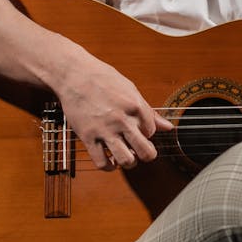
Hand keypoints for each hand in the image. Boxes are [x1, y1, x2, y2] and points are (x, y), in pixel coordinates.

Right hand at [56, 58, 174, 170]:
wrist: (73, 74)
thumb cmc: (102, 78)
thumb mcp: (131, 90)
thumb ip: (149, 111)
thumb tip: (167, 127)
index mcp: (135, 106)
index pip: (152, 131)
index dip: (147, 133)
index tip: (139, 130)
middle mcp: (122, 120)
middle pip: (145, 152)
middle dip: (147, 155)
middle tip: (142, 151)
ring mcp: (105, 130)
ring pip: (126, 161)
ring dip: (129, 163)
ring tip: (127, 156)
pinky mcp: (88, 137)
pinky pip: (101, 162)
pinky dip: (108, 167)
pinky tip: (110, 160)